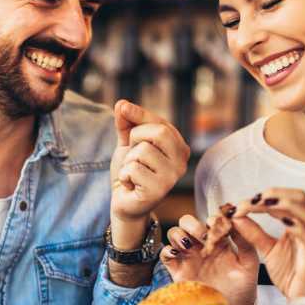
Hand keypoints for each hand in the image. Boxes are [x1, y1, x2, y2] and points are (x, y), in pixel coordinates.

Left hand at [109, 100, 189, 223]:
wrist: (123, 200)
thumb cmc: (130, 170)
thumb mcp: (128, 143)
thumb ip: (127, 123)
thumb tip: (122, 104)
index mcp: (179, 147)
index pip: (160, 122)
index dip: (139, 114)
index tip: (122, 108)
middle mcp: (182, 162)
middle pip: (159, 132)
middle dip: (136, 137)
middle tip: (132, 154)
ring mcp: (172, 177)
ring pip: (143, 151)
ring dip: (128, 161)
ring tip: (132, 172)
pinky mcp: (158, 191)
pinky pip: (134, 169)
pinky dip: (124, 175)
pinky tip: (130, 184)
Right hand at [160, 211, 258, 304]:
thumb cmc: (243, 288)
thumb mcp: (249, 263)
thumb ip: (245, 242)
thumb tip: (238, 219)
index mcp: (219, 241)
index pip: (209, 220)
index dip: (212, 219)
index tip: (218, 225)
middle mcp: (202, 246)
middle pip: (187, 222)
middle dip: (192, 224)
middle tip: (202, 234)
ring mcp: (188, 257)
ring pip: (174, 234)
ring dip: (179, 234)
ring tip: (188, 243)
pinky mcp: (178, 271)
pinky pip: (165, 254)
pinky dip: (167, 250)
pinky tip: (177, 253)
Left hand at [229, 189, 304, 300]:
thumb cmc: (292, 274)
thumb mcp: (267, 250)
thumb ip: (253, 233)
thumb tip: (237, 216)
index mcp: (295, 223)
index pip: (282, 199)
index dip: (262, 197)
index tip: (241, 203)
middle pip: (298, 196)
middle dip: (276, 193)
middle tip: (254, 199)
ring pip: (304, 210)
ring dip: (283, 203)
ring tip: (263, 203)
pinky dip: (295, 223)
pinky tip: (283, 221)